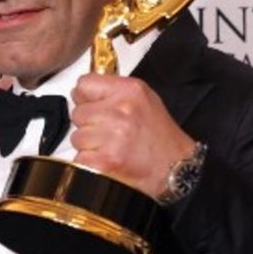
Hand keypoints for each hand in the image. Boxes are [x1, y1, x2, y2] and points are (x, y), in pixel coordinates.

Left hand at [69, 73, 194, 199]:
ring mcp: (112, 137)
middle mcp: (121, 111)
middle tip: (109, 132)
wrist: (175, 168)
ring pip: (77, 137)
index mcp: (129, 91)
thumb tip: (84, 91)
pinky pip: (80, 158)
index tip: (93, 106)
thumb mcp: (145, 99)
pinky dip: (90, 163)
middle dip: (88, 124)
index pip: (84, 84)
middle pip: (78, 113)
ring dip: (89, 145)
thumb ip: (115, 92)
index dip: (85, 98)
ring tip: (111, 147)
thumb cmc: (161, 137)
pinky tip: (109, 160)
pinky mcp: (105, 161)